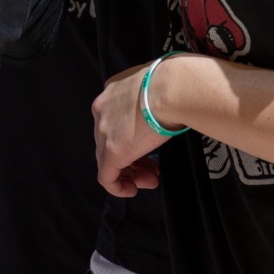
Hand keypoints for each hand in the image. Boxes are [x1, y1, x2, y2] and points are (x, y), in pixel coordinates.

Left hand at [92, 61, 171, 196]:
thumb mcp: (154, 86)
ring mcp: (104, 131)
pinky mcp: (111, 151)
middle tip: (153, 169)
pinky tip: (132, 189)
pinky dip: (118, 186)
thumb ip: (150, 98)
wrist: (169, 88)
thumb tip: (164, 106)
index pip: (115, 121)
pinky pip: (106, 177)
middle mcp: (102, 109)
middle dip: (133, 158)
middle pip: (110, 140)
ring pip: (107, 160)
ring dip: (130, 173)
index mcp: (112, 92)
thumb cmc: (171, 84)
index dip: (133, 138)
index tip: (151, 147)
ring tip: (151, 180)